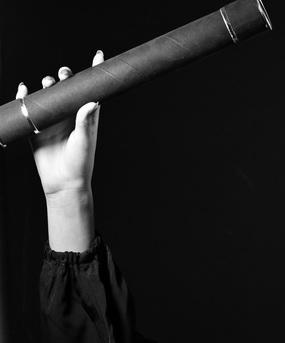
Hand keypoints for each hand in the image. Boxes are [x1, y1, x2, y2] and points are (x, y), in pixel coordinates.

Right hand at [19, 50, 103, 197]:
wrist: (63, 182)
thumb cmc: (80, 162)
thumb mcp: (84, 140)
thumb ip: (85, 121)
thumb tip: (91, 101)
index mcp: (86, 116)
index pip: (90, 90)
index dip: (94, 73)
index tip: (99, 56)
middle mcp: (70, 115)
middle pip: (66, 88)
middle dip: (64, 77)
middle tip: (63, 74)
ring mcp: (52, 120)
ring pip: (47, 94)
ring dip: (46, 85)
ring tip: (47, 83)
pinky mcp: (36, 127)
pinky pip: (28, 107)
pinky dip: (24, 96)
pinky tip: (24, 89)